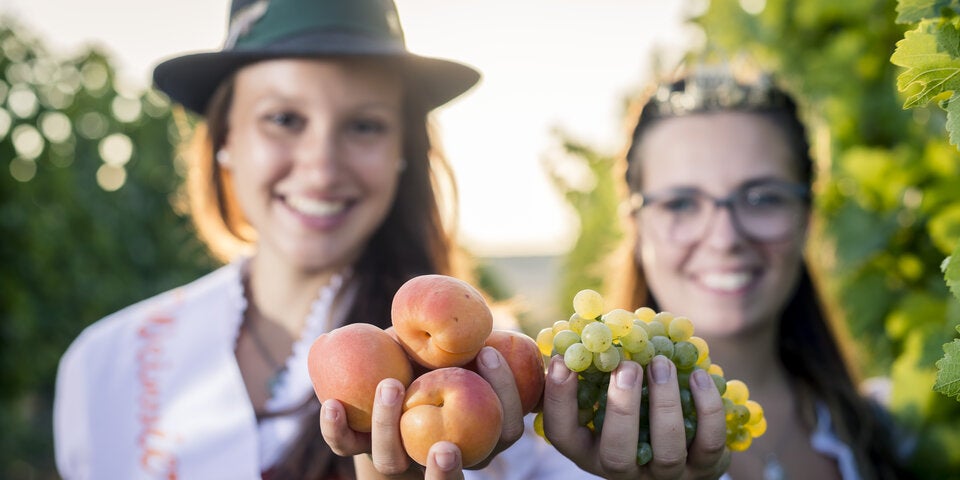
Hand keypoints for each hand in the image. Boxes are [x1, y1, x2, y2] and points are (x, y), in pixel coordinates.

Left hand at [319, 347, 524, 478]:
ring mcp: (395, 456)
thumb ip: (470, 343)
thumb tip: (487, 316)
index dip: (506, 394)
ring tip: (390, 385)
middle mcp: (438, 455)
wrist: (384, 376)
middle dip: (445, 472)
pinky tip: (332, 404)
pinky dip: (335, 428)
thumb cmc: (433, 357)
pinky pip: (345, 445)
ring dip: (387, 426)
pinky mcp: (358, 446)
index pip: (508, 430)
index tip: (488, 352)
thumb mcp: (454, 351)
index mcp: (477, 435)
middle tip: (445, 449)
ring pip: (391, 461)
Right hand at [542, 355, 729, 479]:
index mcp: (590, 450)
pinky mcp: (704, 469)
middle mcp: (624, 470)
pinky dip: (705, 407)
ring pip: (666, 449)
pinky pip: (708, 443)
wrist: (685, 449)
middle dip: (622, 408)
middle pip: (617, 454)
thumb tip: (578, 329)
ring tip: (662, 363)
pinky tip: (698, 375)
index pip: (563, 435)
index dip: (559, 400)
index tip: (562, 362)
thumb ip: (593, 373)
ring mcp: (665, 474)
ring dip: (665, 402)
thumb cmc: (633, 410)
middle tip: (627, 367)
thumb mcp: (607, 397)